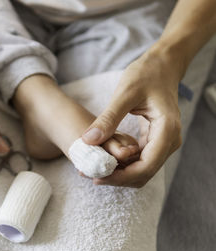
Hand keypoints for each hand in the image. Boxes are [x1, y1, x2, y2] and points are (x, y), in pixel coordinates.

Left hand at [82, 48, 181, 186]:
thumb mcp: (124, 94)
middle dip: (117, 178)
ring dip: (118, 173)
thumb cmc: (146, 75)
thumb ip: (108, 118)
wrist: (161, 67)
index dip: (120, 177)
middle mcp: (169, 141)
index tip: (97, 176)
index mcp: (166, 131)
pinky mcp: (154, 140)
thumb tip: (88, 141)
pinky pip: (139, 160)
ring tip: (93, 168)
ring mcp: (163, 142)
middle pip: (143, 173)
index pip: (145, 167)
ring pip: (141, 170)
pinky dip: (122, 164)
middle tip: (90, 174)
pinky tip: (104, 159)